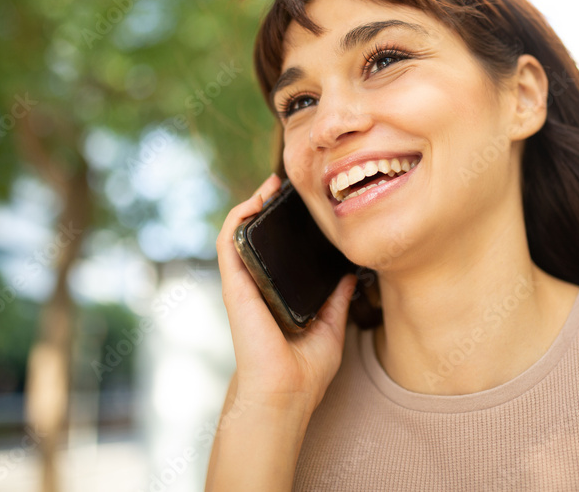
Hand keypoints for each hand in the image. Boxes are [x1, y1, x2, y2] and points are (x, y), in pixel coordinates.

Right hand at [216, 174, 357, 413]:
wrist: (286, 393)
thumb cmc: (304, 371)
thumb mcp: (331, 326)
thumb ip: (336, 299)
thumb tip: (350, 274)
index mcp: (275, 295)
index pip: (275, 253)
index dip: (283, 226)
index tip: (301, 205)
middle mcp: (256, 287)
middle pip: (255, 238)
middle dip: (266, 208)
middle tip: (286, 186)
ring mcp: (242, 286)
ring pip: (238, 235)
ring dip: (250, 206)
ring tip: (270, 185)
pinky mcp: (234, 287)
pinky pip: (229, 244)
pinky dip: (237, 219)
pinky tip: (253, 202)